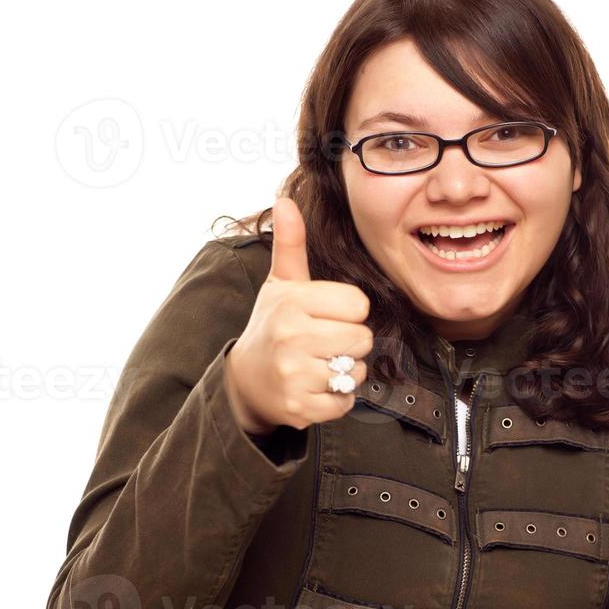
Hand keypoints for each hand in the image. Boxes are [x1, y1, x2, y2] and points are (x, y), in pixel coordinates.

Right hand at [223, 197, 372, 433]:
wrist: (245, 381)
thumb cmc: (273, 326)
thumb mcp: (281, 284)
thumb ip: (291, 245)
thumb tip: (285, 201)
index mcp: (292, 301)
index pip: (358, 305)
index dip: (348, 312)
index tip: (325, 316)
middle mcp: (291, 336)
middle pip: (363, 339)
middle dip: (350, 344)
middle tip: (323, 344)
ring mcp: (294, 374)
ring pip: (356, 372)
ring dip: (344, 373)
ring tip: (318, 365)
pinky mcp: (299, 407)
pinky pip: (345, 403)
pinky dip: (337, 400)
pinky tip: (314, 388)